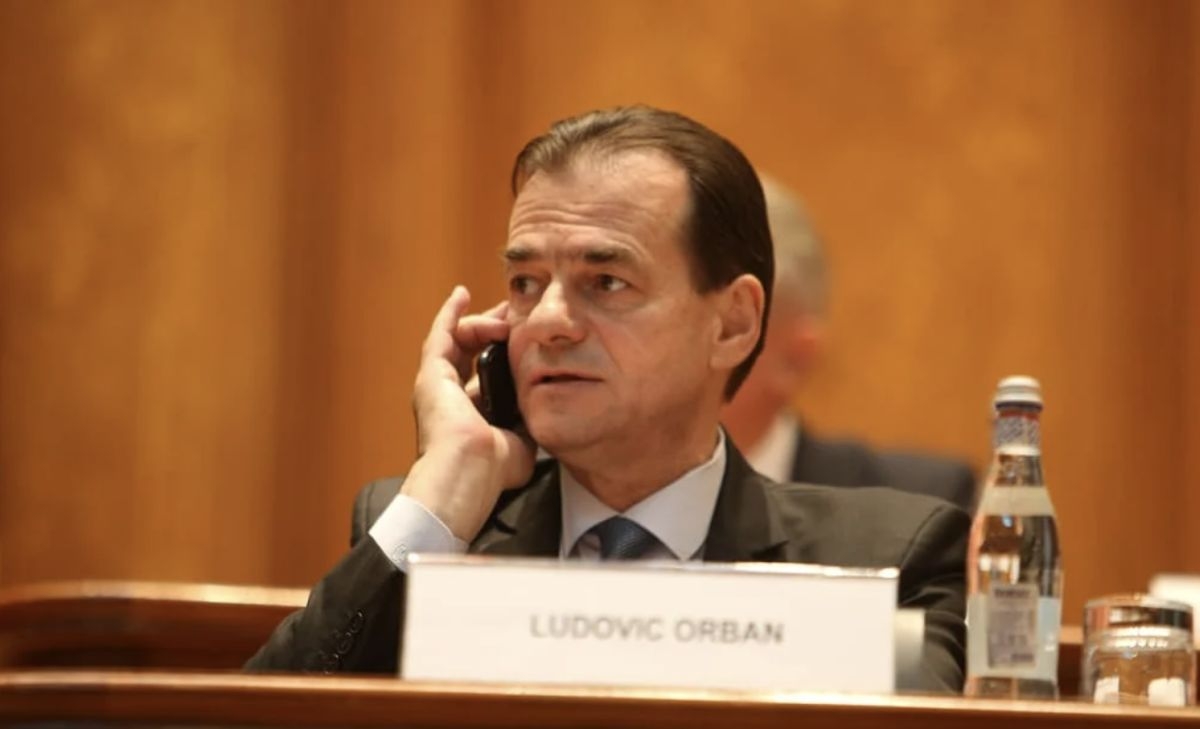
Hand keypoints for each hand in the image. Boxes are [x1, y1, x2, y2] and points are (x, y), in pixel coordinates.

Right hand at [403, 286, 535, 540]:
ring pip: (458, 340)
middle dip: (495, 331)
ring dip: (483, 322)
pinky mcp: (431, 373)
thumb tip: (538, 419)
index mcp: (468, 417)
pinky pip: (441, 333)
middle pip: (471, 352)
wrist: (468, 472)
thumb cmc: (491, 470)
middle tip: (517, 316)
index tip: (524, 340)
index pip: (485, 375)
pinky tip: (462, 294)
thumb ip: (525, 428)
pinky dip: (451, 313)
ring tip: (507, 311)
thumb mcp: (519, 445)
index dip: (503, 355)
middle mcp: (448, 399)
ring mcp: (436, 384)